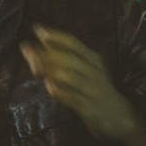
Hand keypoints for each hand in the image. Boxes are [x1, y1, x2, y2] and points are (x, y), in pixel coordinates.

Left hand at [21, 25, 145, 145]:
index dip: (55, 36)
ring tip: (34, 68)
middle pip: (69, 58)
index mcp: (93, 59)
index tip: (37, 29)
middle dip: (47, 53)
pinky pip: (75, 99)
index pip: (74, 43)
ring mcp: (92, 90)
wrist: (119, 117)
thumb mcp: (85, 70)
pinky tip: (50, 87)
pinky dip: (62, 93)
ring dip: (51, 71)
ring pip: (71, 77)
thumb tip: (40, 41)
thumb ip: (64, 57)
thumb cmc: (95, 89)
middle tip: (27, 50)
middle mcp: (94, 71)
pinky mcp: (90, 108)